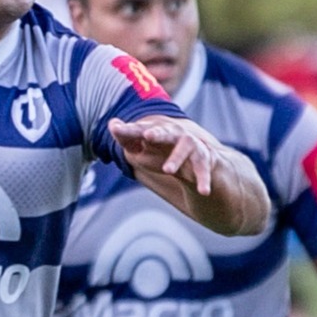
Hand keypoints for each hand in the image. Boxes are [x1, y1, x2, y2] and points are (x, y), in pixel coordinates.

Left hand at [108, 116, 222, 198]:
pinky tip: (203, 192)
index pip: (140, 130)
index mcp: (157, 131)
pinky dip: (204, 180)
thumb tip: (112, 124)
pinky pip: (203, 170)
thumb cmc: (161, 151)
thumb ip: (126, 137)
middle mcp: (176, 134)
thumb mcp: (141, 147)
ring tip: (167, 170)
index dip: (129, 131)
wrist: (197, 158)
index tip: (116, 129)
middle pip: (166, 132)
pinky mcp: (204, 159)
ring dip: (177, 158)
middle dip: (158, 133)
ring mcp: (192, 146)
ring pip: (185, 148)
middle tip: (148, 136)